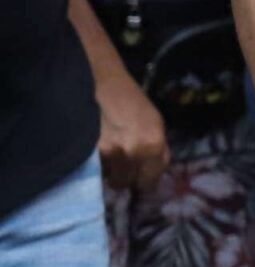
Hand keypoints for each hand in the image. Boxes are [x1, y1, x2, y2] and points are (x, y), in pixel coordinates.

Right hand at [94, 64, 168, 189]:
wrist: (101, 84)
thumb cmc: (131, 101)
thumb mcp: (154, 123)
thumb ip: (157, 150)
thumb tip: (155, 172)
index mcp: (153, 144)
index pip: (151, 180)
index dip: (144, 181)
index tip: (139, 179)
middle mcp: (133, 152)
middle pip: (128, 183)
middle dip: (125, 178)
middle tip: (121, 167)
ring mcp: (108, 154)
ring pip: (109, 178)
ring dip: (108, 172)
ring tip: (106, 157)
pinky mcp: (85, 152)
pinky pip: (93, 171)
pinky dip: (94, 167)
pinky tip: (95, 154)